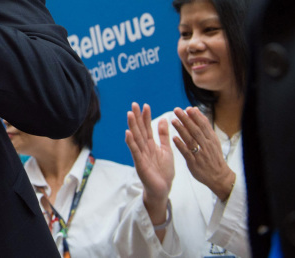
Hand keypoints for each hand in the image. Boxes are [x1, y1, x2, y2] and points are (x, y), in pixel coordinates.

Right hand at [125, 103, 173, 225]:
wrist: (163, 189)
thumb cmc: (164, 171)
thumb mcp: (166, 150)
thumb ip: (163, 136)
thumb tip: (163, 119)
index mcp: (151, 145)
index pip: (148, 128)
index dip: (146, 117)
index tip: (145, 105)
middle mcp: (144, 148)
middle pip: (140, 130)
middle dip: (137, 117)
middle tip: (134, 104)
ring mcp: (141, 155)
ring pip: (136, 138)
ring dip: (132, 126)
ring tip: (129, 114)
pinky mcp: (140, 164)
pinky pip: (135, 151)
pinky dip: (131, 142)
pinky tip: (128, 133)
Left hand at [170, 106, 235, 200]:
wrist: (219, 176)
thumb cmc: (213, 156)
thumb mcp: (212, 140)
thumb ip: (203, 125)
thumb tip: (195, 109)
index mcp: (211, 139)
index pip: (204, 125)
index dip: (196, 117)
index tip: (188, 108)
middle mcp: (206, 145)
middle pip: (196, 130)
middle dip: (186, 120)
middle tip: (177, 110)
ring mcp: (200, 154)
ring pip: (191, 140)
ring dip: (182, 130)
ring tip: (173, 121)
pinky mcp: (194, 163)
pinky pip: (187, 153)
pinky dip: (181, 145)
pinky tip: (174, 138)